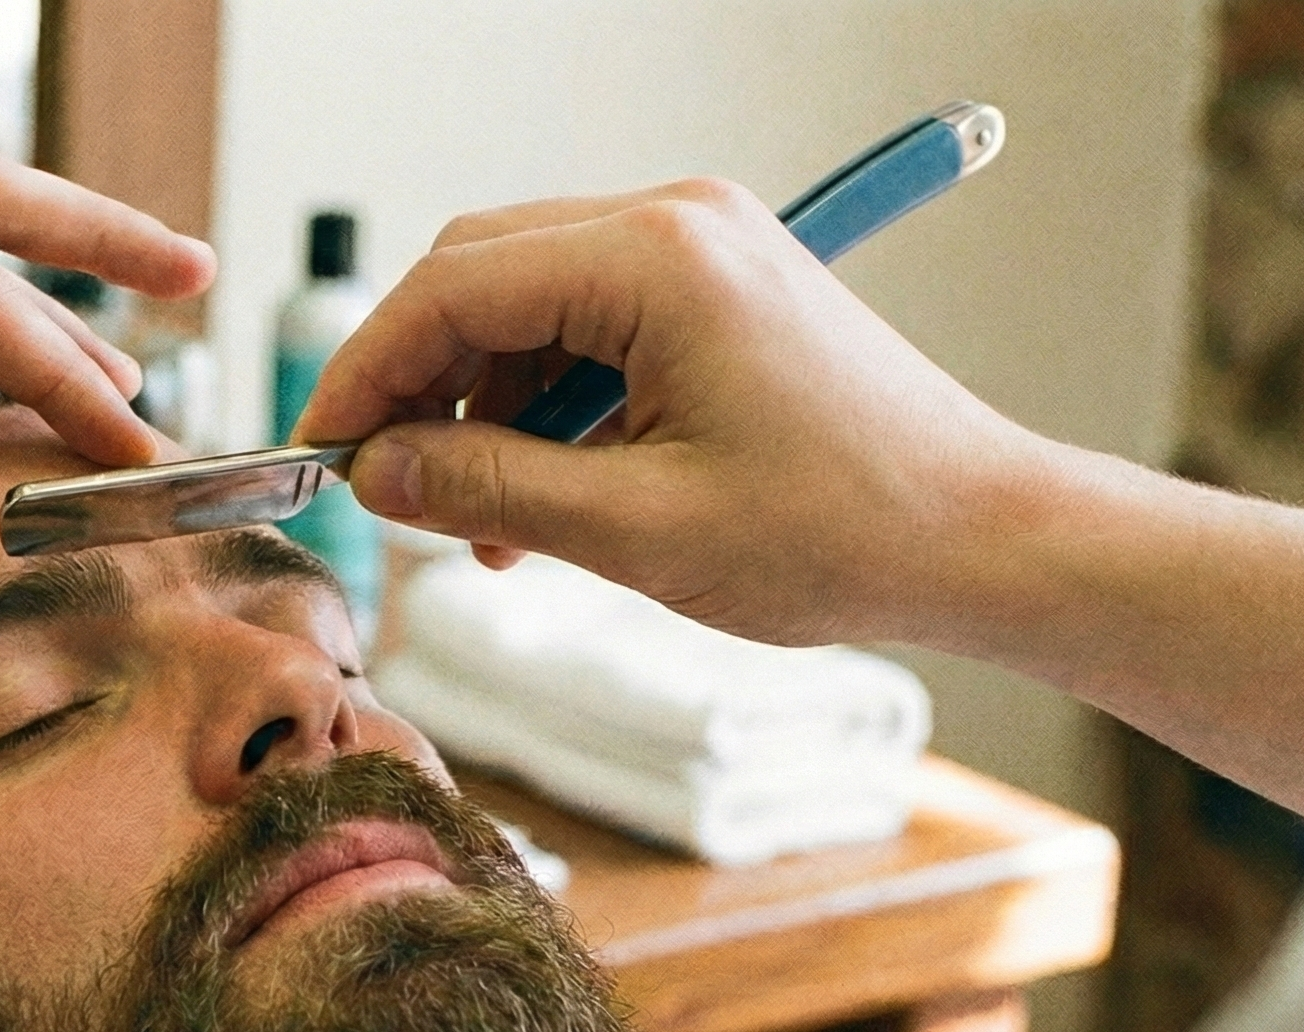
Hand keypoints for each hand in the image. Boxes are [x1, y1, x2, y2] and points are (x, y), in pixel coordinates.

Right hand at [293, 178, 1046, 647]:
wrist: (981, 535)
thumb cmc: (843, 529)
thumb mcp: (637, 531)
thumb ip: (489, 492)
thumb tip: (378, 477)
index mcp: (658, 259)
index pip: (451, 287)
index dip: (366, 374)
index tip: (322, 455)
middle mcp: (676, 223)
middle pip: (478, 275)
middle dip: (418, 383)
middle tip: (386, 489)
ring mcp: (701, 247)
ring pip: (525, 303)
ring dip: (482, 407)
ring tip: (485, 525)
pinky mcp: (717, 287)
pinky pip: (585, 325)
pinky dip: (544, 405)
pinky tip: (542, 496)